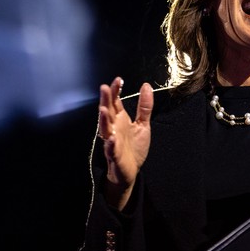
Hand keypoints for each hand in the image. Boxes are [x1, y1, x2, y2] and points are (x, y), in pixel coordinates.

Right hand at [97, 77, 152, 209]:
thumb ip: (144, 106)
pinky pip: (111, 150)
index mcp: (120, 120)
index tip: (118, 79)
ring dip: (103, 120)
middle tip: (104, 88)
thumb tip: (146, 85)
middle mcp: (114, 128)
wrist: (131, 171)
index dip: (115, 91)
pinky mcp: (115, 156)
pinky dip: (110, 144)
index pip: (115, 102)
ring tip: (103, 110)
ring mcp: (113, 142)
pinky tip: (111, 138)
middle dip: (105, 101)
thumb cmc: (134, 148)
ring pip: (105, 129)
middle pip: (107, 112)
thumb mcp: (143, 124)